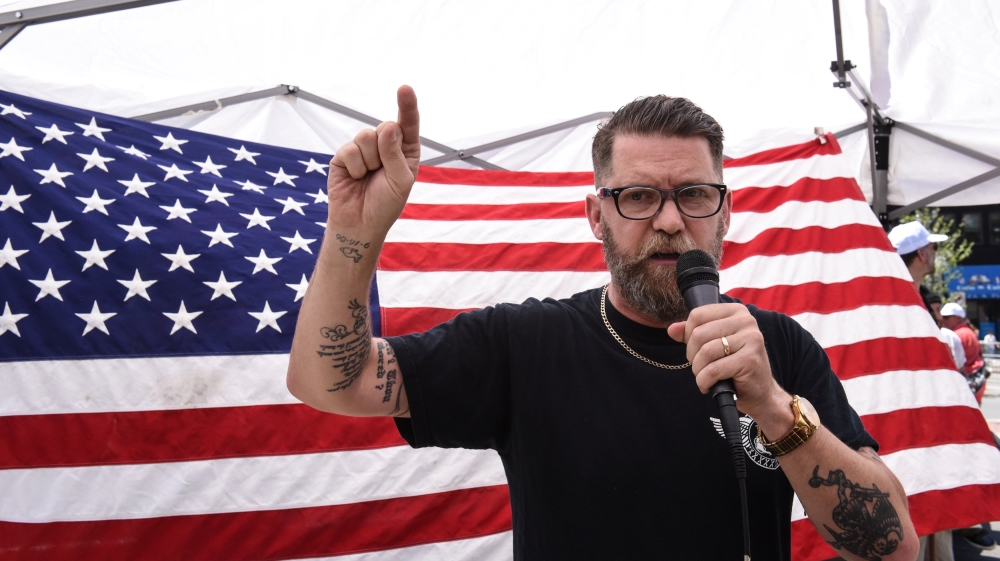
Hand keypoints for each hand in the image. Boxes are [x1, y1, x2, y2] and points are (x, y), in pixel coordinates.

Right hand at [327, 86, 419, 235]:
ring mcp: (364, 150)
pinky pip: (350, 149)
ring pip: (366, 136)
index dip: (407, 105)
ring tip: (368, 177)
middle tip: (382, 171)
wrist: (360, 224)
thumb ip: (395, 154)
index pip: (408, 124)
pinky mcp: (344, 156)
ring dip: (369, 160)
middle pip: (385, 126)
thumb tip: (387, 126)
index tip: (404, 88)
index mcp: (405, 151)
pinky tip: (355, 178)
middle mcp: (385, 147)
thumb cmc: (385, 205)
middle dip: (385, 149)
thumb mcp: (400, 181)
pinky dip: (355, 167)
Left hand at [667, 303, 787, 420]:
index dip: (688, 335)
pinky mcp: (750, 360)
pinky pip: (713, 370)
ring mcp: (751, 339)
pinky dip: (704, 381)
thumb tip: (672, 329)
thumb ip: (691, 333)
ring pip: (705, 352)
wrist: (760, 393)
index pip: (697, 315)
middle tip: (700, 367)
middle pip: (698, 334)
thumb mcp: (713, 345)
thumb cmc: (734, 366)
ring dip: (698, 370)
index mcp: (736, 311)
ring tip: (705, 377)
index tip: (696, 349)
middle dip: (692, 355)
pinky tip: (709, 385)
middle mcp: (747, 321)